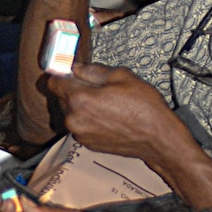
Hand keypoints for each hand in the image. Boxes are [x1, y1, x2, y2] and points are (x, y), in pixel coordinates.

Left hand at [48, 62, 186, 168]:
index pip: (53, 82)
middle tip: (98, 87)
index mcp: (80, 99)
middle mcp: (74, 119)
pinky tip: (108, 116)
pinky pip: (81, 125)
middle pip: (62, 97)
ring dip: (82, 105)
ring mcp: (80, 134)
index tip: (70, 71)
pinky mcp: (87, 143)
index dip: (62, 73)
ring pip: (72, 112)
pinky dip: (89, 119)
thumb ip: (94, 70)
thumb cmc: (145, 108)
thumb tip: (77, 67)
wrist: (158, 138)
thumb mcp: (122, 77)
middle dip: (75, 89)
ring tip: (107, 103)